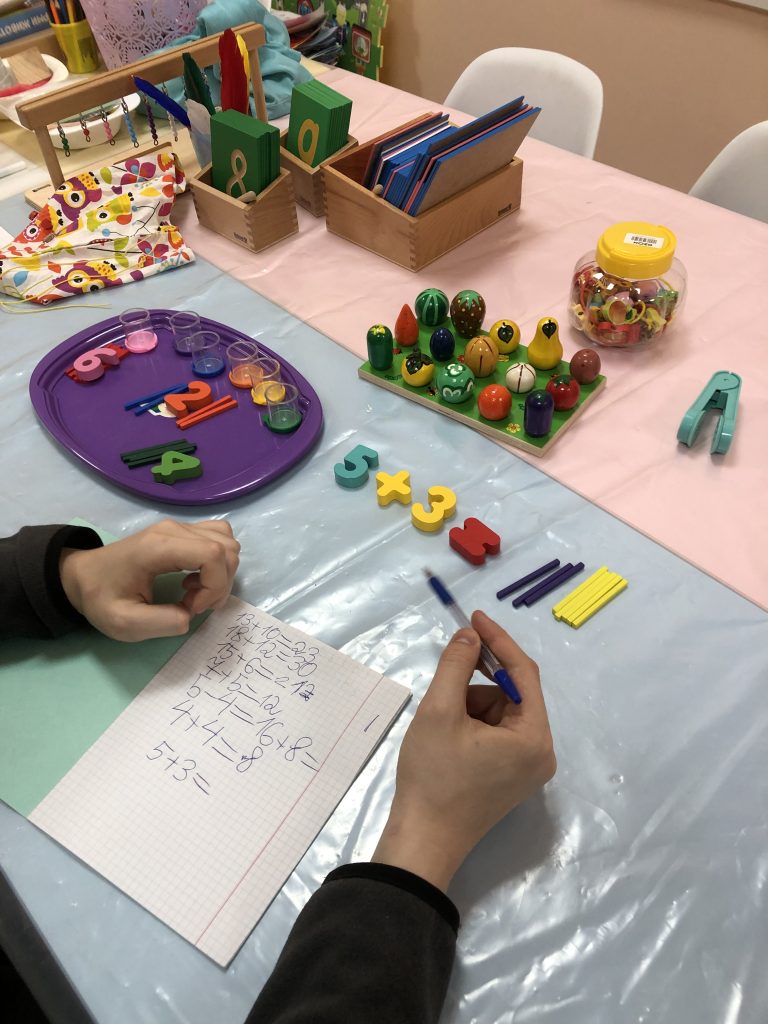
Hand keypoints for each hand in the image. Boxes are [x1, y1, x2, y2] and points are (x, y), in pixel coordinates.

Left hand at [59, 519, 239, 641]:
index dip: (215, 586)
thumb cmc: (101, 598)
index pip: (213, 554)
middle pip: (226, 548)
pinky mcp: (180, 531)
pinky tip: (195, 578)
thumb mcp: (124, 623)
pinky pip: (217, 538)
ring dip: (221, 573)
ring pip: (226, 541)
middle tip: (195, 604)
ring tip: (196, 592)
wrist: (81, 576)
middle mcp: (172, 530)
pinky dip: (216, 562)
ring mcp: (177, 527)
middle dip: (220, 583)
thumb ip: (161, 623)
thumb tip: (190, 616)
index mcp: (158, 547)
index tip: (192, 607)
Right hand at [372, 610, 555, 891]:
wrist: (422, 840)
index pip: (523, 673)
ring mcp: (527, 768)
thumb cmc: (433, 776)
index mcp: (534, 737)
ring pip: (500, 713)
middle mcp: (540, 752)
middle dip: (476, 682)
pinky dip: (471, 724)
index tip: (473, 616)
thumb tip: (470, 634)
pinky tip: (446, 737)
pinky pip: (497, 734)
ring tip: (440, 724)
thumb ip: (456, 665)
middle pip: (511, 694)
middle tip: (446, 676)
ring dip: (469, 705)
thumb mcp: (439, 711)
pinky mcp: (511, 777)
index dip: (498, 640)